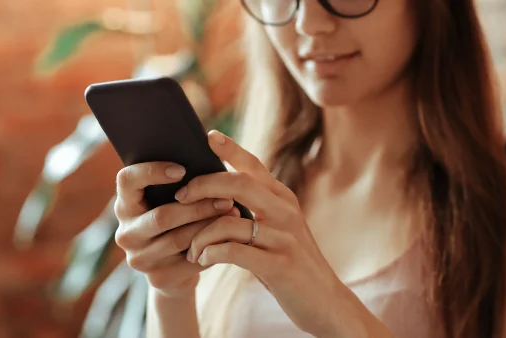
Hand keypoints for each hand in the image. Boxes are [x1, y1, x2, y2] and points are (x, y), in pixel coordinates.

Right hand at [113, 160, 239, 298]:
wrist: (177, 270)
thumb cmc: (179, 221)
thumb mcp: (171, 200)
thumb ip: (180, 181)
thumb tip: (209, 146)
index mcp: (125, 204)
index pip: (127, 180)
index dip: (152, 171)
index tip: (182, 169)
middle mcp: (126, 232)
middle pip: (162, 216)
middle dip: (198, 205)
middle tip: (227, 196)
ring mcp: (139, 258)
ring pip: (179, 239)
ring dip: (209, 225)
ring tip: (233, 213)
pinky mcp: (157, 278)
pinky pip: (190, 260)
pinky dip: (212, 247)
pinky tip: (229, 237)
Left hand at [177, 130, 374, 336]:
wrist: (325, 301)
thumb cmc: (293, 262)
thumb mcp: (281, 229)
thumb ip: (258, 209)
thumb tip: (220, 194)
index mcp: (283, 199)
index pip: (254, 166)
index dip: (231, 148)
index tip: (208, 135)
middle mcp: (285, 211)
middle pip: (237, 183)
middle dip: (202, 185)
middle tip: (180, 197)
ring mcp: (283, 238)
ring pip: (228, 222)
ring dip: (199, 236)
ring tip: (191, 250)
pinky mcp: (279, 265)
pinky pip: (232, 251)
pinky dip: (210, 254)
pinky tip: (203, 261)